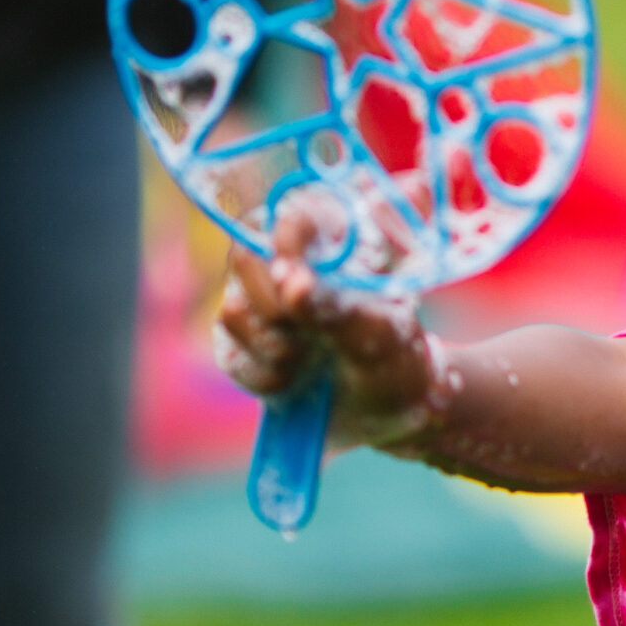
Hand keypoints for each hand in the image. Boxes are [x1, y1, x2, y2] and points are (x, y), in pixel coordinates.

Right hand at [213, 213, 443, 454]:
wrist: (385, 411)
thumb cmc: (396, 358)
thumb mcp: (384, 335)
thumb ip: (339, 307)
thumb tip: (291, 285)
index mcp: (337, 239)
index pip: (292, 214)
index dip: (286, 240)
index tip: (292, 278)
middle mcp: (293, 261)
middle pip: (245, 255)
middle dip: (275, 306)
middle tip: (308, 333)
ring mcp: (263, 299)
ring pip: (233, 309)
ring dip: (274, 346)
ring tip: (312, 360)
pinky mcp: (243, 340)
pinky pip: (229, 351)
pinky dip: (262, 374)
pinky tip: (292, 379)